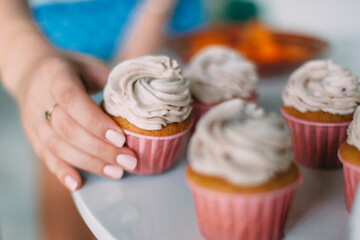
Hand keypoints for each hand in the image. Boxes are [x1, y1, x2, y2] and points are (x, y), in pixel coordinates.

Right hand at [16, 52, 136, 190]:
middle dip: (101, 149)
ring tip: (117, 172)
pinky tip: (78, 184)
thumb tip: (141, 107)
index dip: (96, 122)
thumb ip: (113, 83)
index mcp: (56, 75)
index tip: (121, 139)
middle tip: (129, 160)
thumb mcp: (93, 66)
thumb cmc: (73, 69)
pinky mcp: (33, 136)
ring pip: (58, 147)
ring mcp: (33, 119)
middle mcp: (39, 97)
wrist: (34, 72)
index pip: (73, 101)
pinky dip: (62, 172)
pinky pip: (46, 157)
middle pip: (68, 129)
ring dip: (89, 163)